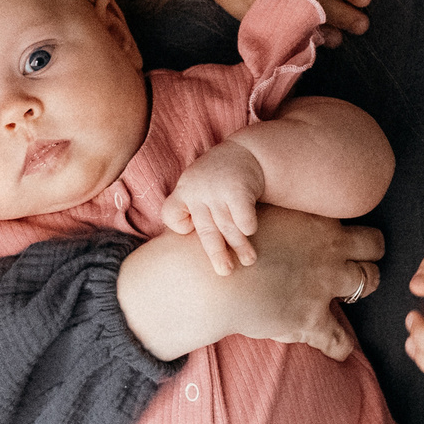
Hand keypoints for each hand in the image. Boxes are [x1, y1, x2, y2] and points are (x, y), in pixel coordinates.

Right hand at [116, 206, 381, 361]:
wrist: (210, 276)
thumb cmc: (226, 239)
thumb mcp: (264, 216)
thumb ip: (288, 220)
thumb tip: (290, 218)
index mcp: (321, 229)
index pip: (366, 235)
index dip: (362, 243)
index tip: (350, 248)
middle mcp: (330, 257)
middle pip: (374, 258)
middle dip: (368, 264)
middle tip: (354, 270)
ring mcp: (323, 289)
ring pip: (367, 286)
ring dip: (360, 291)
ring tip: (346, 297)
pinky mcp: (309, 321)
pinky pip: (340, 340)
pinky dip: (341, 345)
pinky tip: (338, 346)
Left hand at [161, 142, 269, 274]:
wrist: (245, 152)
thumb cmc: (218, 179)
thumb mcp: (197, 186)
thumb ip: (192, 211)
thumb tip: (199, 249)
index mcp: (184, 191)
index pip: (171, 215)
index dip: (181, 226)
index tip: (192, 228)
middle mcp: (198, 191)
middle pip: (205, 230)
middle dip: (217, 253)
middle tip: (225, 272)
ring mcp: (217, 191)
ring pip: (228, 227)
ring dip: (240, 247)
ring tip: (249, 261)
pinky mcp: (238, 190)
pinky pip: (243, 218)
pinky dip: (248, 226)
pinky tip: (252, 231)